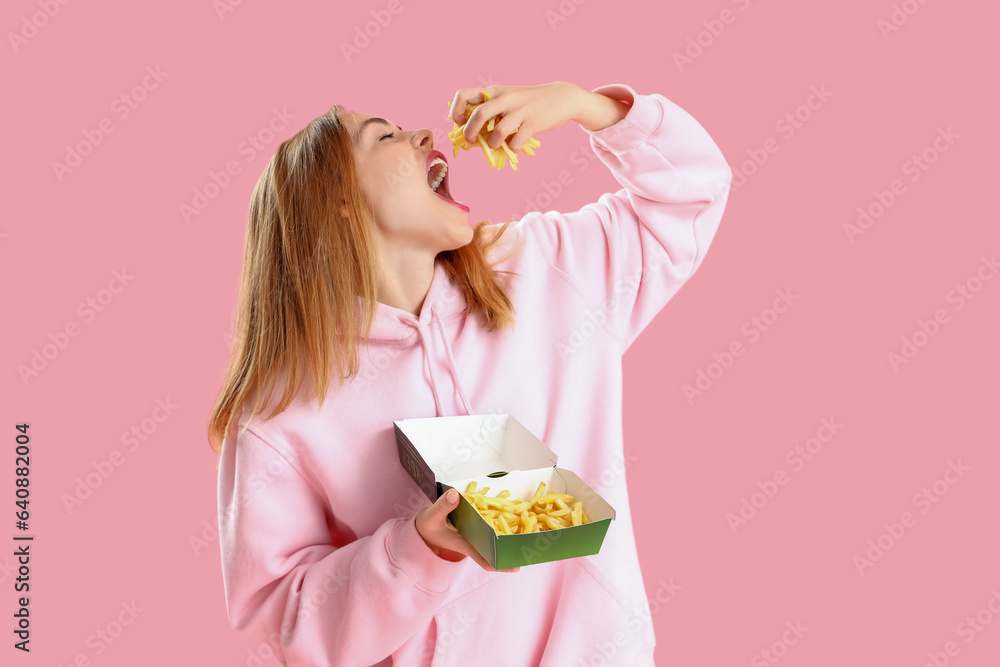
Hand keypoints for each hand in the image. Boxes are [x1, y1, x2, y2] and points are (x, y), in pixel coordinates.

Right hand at [414, 488, 519, 572]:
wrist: (421, 528)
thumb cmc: (426, 526)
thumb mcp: (431, 516)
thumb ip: (443, 506)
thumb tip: (455, 495)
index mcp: (464, 544)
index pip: (484, 559)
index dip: (500, 565)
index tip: (515, 567)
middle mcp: (472, 542)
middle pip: (494, 550)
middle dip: (510, 549)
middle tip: (528, 547)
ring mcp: (473, 536)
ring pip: (493, 539)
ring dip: (507, 535)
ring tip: (525, 529)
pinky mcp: (473, 528)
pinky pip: (488, 528)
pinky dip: (498, 523)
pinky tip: (509, 515)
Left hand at [447, 81, 585, 153]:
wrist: (560, 97)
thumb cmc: (527, 103)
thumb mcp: (507, 99)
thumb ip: (490, 112)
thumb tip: (471, 137)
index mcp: (494, 91)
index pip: (463, 95)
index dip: (456, 111)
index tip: (459, 123)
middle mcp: (505, 98)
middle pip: (479, 114)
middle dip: (470, 131)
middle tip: (471, 140)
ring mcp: (520, 110)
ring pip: (498, 132)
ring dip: (492, 144)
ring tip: (495, 145)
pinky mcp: (533, 123)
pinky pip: (516, 142)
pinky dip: (511, 148)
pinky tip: (514, 145)